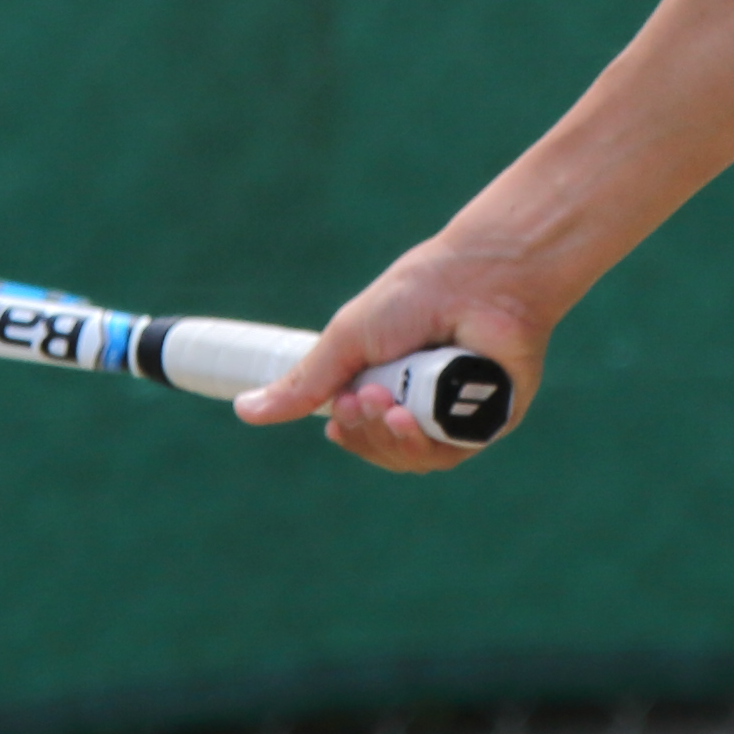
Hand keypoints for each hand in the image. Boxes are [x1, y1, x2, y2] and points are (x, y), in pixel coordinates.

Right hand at [238, 238, 558, 476]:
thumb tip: (245, 411)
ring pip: (412, 457)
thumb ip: (306, 380)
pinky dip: (420, 441)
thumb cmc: (418, 294)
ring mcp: (456, 413)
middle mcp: (423, 402)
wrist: (479, 276)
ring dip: (387, 437)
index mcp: (391, 381)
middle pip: (381, 449)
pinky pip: (447, 452)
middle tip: (360, 397)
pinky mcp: (488, 419)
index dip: (348, 432)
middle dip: (362, 431)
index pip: (360, 431)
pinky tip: (405, 418)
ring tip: (383, 401)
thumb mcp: (348, 338)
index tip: (336, 416)